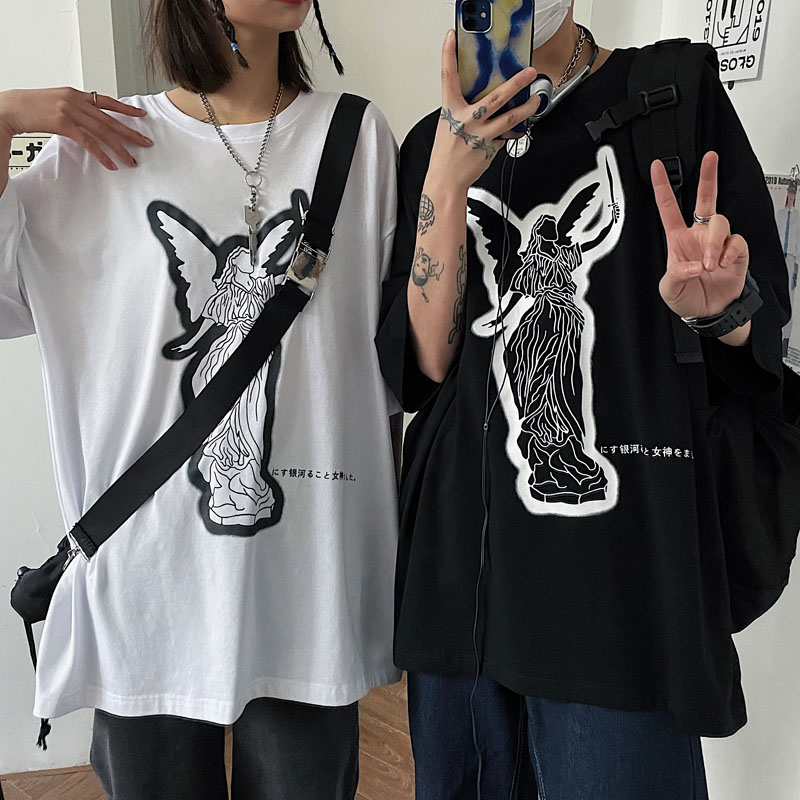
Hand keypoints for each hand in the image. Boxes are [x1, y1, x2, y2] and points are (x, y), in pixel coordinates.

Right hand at [0, 88, 152, 170]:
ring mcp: (70, 111)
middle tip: (145, 142)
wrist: (11, 107)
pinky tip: (111, 163)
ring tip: (131, 160)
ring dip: (119, 148)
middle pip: (110, 120)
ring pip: (102, 132)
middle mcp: (76, 100)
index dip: (126, 109)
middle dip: (130, 132)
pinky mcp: (63, 123)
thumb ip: (75, 109)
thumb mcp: (57, 101)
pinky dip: (102, 154)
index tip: (141, 115)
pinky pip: (88, 142)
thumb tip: (90, 120)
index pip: (107, 101)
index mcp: (76, 94)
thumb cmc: (31, 106)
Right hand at [429, 30, 540, 194]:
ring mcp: (481, 135)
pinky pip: (506, 136)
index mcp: (451, 111)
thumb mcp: (448, 125)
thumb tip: (480, 98)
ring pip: (510, 118)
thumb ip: (463, 110)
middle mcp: (467, 121)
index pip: (448, 78)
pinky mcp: (491, 148)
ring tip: (537, 99)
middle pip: (496, 98)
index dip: (448, 55)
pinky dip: (512, 131)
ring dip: (528, 108)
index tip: (451, 38)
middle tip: (529, 73)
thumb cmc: (446, 154)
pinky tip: (518, 126)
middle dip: (516, 83)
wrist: (446, 180)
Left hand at [651, 152, 748, 321]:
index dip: (662, 187)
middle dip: (708, 176)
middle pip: (706, 198)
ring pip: (720, 222)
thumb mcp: (668, 289)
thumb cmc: (686, 297)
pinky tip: (723, 264)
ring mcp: (718, 241)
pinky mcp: (736, 251)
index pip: (669, 208)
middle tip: (710, 158)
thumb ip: (675, 276)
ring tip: (708, 264)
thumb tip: (691, 266)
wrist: (709, 312)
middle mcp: (699, 235)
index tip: (657, 167)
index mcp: (678, 239)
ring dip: (713, 243)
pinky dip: (729, 252)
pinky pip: (736, 241)